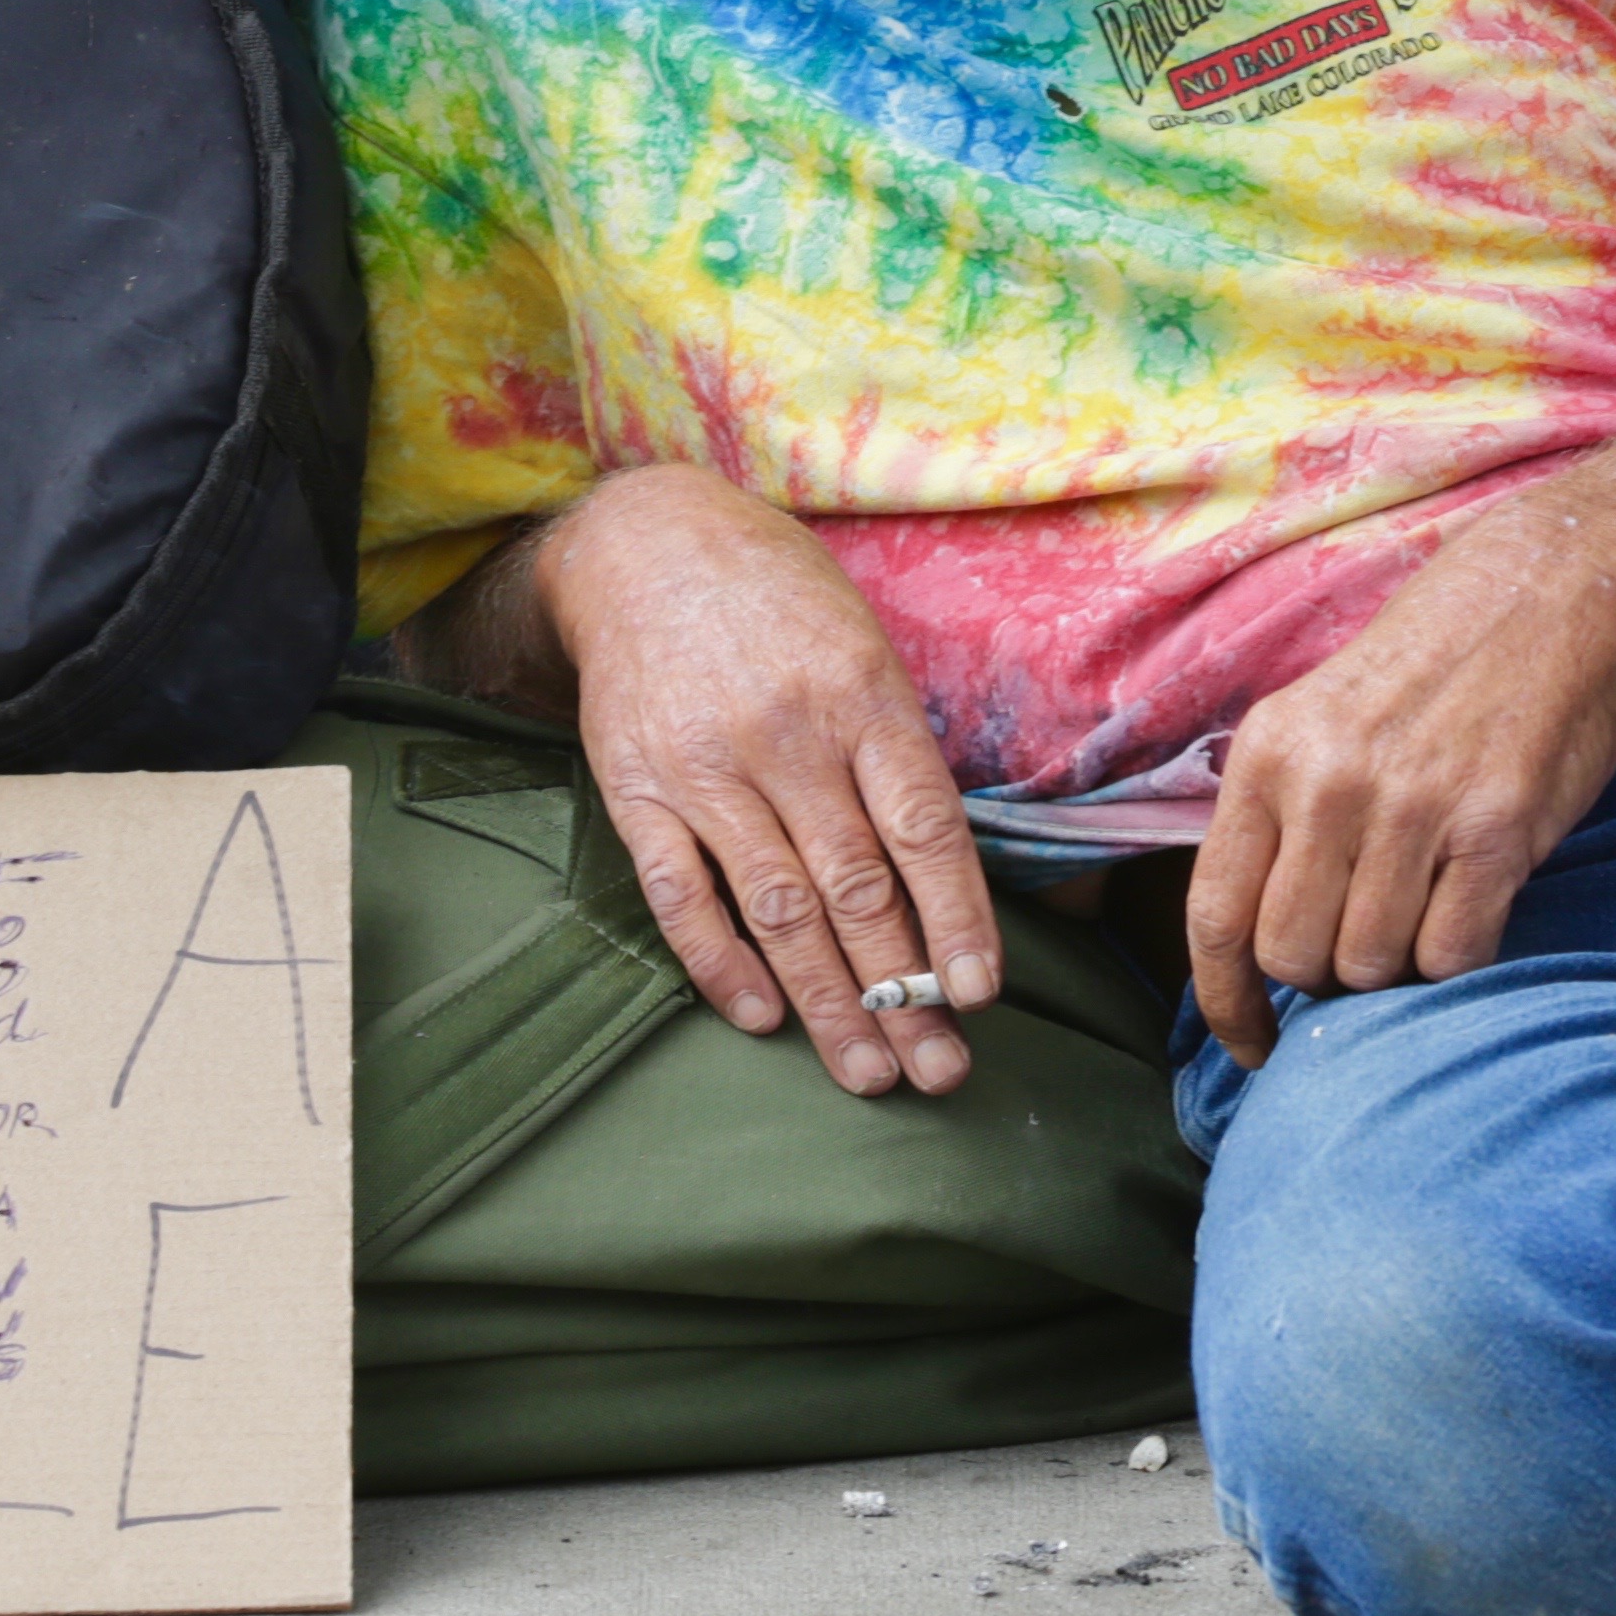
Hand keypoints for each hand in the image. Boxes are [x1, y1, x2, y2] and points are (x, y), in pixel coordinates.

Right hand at [533, 467, 1004, 1096]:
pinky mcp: (636, 790)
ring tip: (869, 1071)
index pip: (924, 832)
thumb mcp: (864, 644)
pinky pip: (681, 898)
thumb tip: (953, 874)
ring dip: (829, 1004)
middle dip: (903, 993)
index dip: (957, 922)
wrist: (643, 545)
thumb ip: (901, 752)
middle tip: (938, 1071)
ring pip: (779, 911)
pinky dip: (722, 965)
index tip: (979, 995)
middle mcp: (786, 738)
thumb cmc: (779, 600)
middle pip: (857, 891)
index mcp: (861, 696)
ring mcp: (705, 769)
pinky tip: (762, 1017)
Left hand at [1184, 494, 1615, 1068]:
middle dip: (1326, 977)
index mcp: (1267, 756)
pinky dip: (1458, 958)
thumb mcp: (1318, 718)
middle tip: (1368, 942)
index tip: (1252, 1046)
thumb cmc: (1430, 668)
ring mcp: (1411, 807)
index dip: (1228, 1002)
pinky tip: (1471, 905)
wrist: (1546, 590)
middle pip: (1293, 956)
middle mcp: (1327, 783)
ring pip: (1372, 965)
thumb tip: (1259, 942)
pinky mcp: (1495, 828)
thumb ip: (1281, 815)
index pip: (1216, 917)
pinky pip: (1453, 954)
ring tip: (1426, 908)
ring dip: (1398, 966)